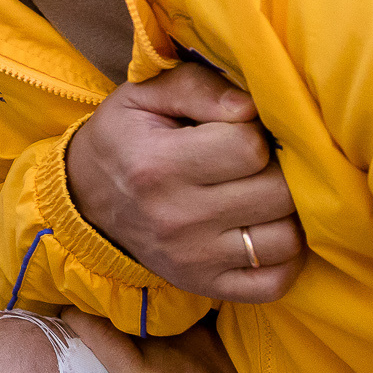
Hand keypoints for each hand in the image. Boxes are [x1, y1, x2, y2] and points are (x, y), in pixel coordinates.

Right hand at [65, 62, 303, 301]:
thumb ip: (197, 87)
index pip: (250, 147)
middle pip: (278, 194)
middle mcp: (176, 218)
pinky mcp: (203, 286)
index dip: (252, 132)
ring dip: (285, 214)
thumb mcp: (144, 95)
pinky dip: (284, 261)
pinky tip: (265, 232)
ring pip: (286, 239)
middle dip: (278, 170)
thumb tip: (251, 107)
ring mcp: (192, 260)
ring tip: (262, 195)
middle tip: (258, 163)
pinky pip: (273, 285)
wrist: (85, 199)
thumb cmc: (125, 138)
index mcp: (159, 165)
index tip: (234, 131)